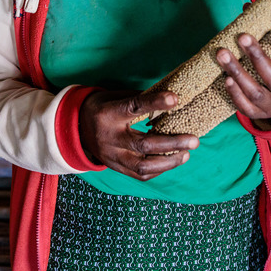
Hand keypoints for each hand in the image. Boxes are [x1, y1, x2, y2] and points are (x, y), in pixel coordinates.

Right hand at [78, 90, 199, 180]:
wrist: (76, 128)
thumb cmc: (103, 107)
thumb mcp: (116, 96)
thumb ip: (140, 99)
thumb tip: (171, 100)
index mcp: (108, 114)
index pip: (134, 107)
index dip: (155, 103)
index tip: (176, 99)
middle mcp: (109, 138)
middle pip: (143, 144)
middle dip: (172, 143)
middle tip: (194, 140)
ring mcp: (111, 156)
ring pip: (143, 166)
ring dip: (169, 162)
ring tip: (186, 154)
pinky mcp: (115, 168)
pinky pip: (140, 175)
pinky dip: (159, 169)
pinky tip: (172, 161)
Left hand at [215, 33, 270, 125]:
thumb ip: (269, 31)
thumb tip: (247, 6)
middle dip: (257, 57)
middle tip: (243, 37)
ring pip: (256, 92)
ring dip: (238, 72)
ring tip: (222, 53)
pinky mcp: (258, 115)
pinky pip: (245, 107)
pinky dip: (235, 93)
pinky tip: (226, 78)